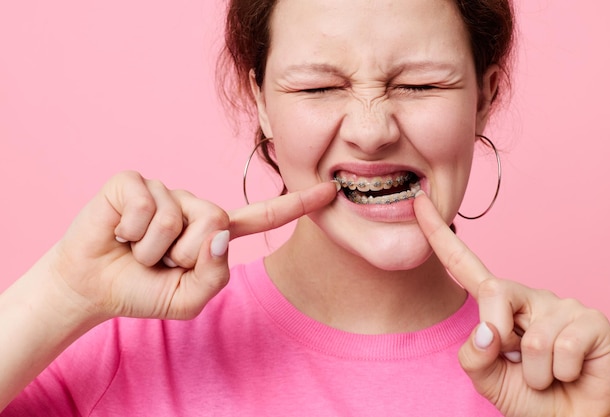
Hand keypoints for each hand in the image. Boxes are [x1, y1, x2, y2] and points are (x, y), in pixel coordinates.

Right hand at [50, 171, 338, 320]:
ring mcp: (166, 191)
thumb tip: (219, 234)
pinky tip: (120, 233)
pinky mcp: (135, 182)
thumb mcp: (188, 299)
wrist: (92, 287)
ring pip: (179, 221)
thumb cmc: (142, 289)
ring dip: (153, 250)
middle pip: (216, 223)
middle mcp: (195, 206)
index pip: (262, 217)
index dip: (296, 206)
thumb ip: (214, 277)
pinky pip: (148, 208)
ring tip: (137, 249)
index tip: (331, 191)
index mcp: (214, 233)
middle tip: (158, 262)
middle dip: (184, 256)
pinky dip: (131, 234)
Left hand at [413, 192, 609, 416]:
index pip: (465, 265)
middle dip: (497, 335)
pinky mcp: (591, 320)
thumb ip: (474, 356)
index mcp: (499, 305)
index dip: (439, 235)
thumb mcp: (487, 378)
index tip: (418, 203)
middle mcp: (529, 297)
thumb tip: (488, 330)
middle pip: (493, 293)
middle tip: (517, 364)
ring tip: (549, 374)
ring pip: (529, 337)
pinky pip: (561, 348)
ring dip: (533, 372)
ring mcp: (561, 305)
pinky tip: (570, 373)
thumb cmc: (529, 396)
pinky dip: (560, 373)